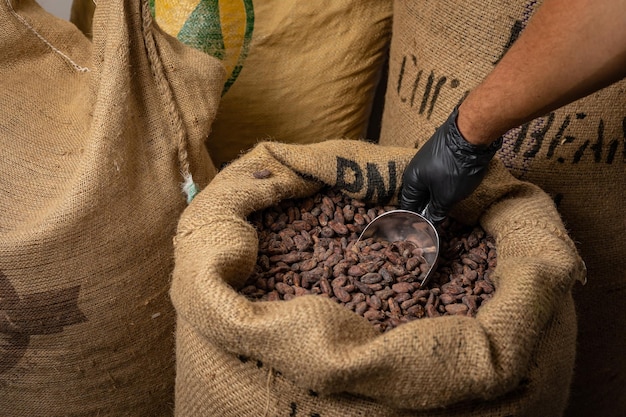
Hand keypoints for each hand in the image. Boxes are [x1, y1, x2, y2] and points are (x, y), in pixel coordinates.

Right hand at [399, 107, 501, 223]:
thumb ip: (437, 211)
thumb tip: (431, 223)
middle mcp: (415, 169)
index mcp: (411, 181)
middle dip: (426, 209)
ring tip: (445, 209)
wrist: (470, 134)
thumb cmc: (455, 168)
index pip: (408, 206)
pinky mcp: (440, 153)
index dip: (415, 220)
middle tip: (436, 222)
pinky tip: (452, 190)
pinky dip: (442, 185)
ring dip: (435, 197)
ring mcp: (428, 159)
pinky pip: (437, 174)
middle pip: (418, 195)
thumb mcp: (447, 196)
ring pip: (428, 184)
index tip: (423, 232)